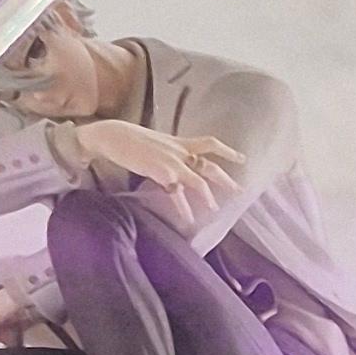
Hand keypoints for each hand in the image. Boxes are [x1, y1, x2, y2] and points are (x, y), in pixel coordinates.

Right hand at [68, 118, 242, 226]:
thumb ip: (169, 151)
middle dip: (226, 179)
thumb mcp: (156, 142)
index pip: (210, 143)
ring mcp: (171, 162)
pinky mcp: (160, 173)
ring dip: (208, 196)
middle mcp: (179, 151)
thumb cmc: (129, 139)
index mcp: (179, 142)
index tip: (242, 158)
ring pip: (198, 181)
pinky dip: (183, 207)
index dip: (227, 151)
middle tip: (240, 191)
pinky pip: (176, 193)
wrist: (112, 135)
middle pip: (210, 165)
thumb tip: (175, 162)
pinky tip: (188, 218)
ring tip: (215, 210)